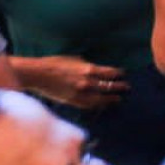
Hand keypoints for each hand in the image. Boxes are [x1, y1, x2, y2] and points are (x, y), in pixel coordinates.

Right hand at [13, 55, 127, 108]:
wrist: (37, 75)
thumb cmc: (54, 64)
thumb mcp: (74, 59)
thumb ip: (86, 65)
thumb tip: (95, 68)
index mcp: (88, 69)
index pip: (109, 72)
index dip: (118, 74)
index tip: (123, 74)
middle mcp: (86, 82)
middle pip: (108, 86)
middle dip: (119, 87)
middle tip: (127, 88)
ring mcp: (80, 93)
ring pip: (101, 98)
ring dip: (111, 99)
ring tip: (118, 99)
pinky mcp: (72, 101)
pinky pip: (89, 105)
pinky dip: (97, 105)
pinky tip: (102, 105)